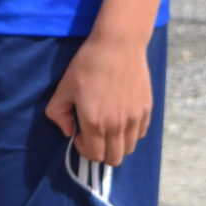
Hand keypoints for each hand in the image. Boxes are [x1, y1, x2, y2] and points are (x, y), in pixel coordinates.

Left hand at [43, 31, 153, 165]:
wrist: (118, 45)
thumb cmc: (88, 64)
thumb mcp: (64, 86)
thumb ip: (58, 112)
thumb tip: (67, 131)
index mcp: (94, 122)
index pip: (94, 155)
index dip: (84, 149)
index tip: (80, 134)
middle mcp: (117, 126)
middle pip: (114, 159)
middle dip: (101, 152)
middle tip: (94, 134)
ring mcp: (134, 119)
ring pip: (129, 149)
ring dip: (117, 144)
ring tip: (108, 126)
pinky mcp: (146, 111)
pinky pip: (140, 134)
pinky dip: (130, 133)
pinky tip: (121, 117)